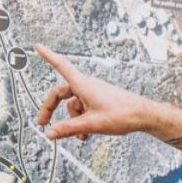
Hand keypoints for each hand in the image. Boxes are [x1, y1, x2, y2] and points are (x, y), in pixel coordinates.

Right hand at [34, 45, 181, 147]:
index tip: (37, 46)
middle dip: (51, 109)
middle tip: (43, 123)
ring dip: (73, 121)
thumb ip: (68, 129)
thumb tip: (50, 134)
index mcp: (83, 85)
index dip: (48, 56)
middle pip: (61, 93)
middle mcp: (87, 86)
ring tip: (81, 136)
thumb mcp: (92, 124)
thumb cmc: (122, 115)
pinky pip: (85, 109)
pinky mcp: (101, 100)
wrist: (144, 116)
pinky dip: (82, 120)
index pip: (61, 66)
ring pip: (74, 106)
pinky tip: (86, 134)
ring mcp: (94, 93)